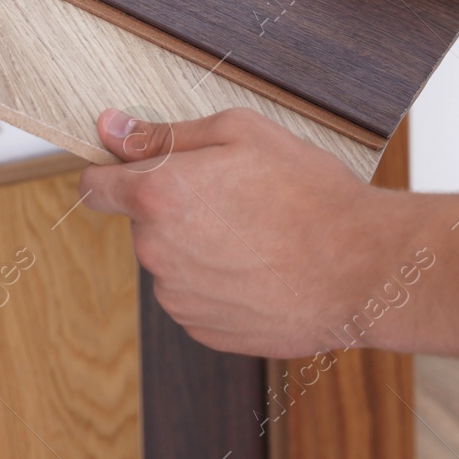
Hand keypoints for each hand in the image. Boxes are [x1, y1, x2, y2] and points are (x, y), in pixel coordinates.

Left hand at [80, 107, 415, 357]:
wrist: (363, 269)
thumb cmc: (310, 194)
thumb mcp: (240, 133)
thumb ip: (164, 134)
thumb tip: (110, 128)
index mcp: (157, 196)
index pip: (94, 188)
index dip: (112, 175)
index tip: (133, 172)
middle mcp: (156, 252)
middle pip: (143, 223)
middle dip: (174, 208)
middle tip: (233, 197)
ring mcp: (179, 298)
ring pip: (171, 262)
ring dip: (197, 247)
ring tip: (257, 235)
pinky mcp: (205, 330)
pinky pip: (196, 297)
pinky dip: (218, 284)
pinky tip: (261, 269)